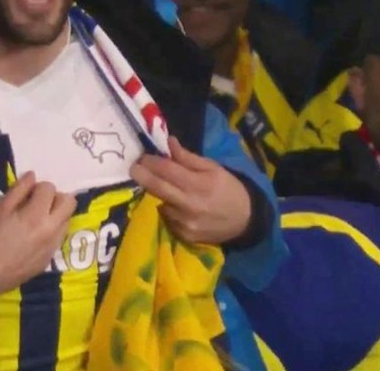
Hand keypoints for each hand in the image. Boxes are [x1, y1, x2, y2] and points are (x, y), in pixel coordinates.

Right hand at [0, 172, 75, 310]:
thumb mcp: (0, 210)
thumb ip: (19, 190)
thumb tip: (32, 175)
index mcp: (37, 215)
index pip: (50, 188)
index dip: (38, 187)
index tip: (28, 194)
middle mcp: (52, 229)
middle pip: (70, 202)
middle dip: (56, 197)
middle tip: (38, 203)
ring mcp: (54, 245)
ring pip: (67, 219)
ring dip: (56, 214)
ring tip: (36, 220)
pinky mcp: (51, 258)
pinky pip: (60, 236)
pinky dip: (52, 230)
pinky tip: (34, 237)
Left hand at [130, 136, 250, 244]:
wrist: (246, 221)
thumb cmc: (228, 189)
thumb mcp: (213, 168)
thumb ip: (188, 157)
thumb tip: (168, 142)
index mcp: (199, 184)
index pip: (167, 170)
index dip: (151, 162)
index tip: (142, 156)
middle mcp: (190, 205)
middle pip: (156, 187)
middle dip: (141, 175)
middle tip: (133, 168)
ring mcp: (185, 223)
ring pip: (160, 203)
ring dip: (158, 194)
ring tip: (163, 187)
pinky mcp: (184, 236)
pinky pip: (167, 218)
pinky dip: (168, 209)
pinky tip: (176, 205)